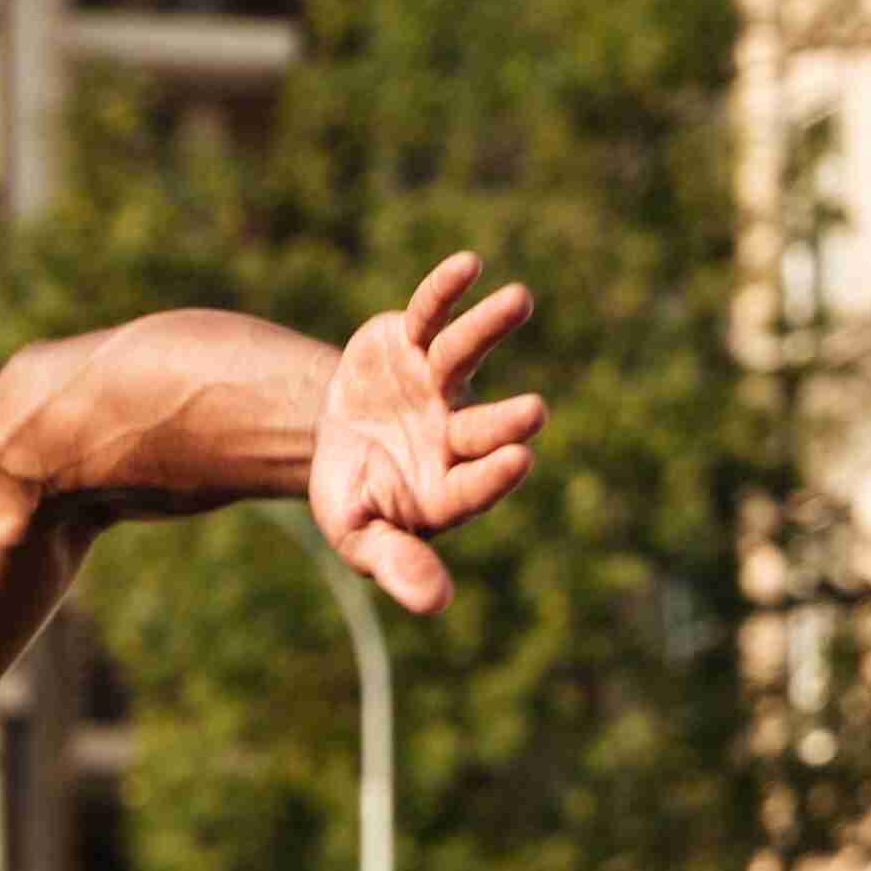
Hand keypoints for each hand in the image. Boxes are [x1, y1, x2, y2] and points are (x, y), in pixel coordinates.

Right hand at [311, 254, 547, 615]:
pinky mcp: (415, 340)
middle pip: (483, 425)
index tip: (518, 461)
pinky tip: (469, 264)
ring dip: (489, 328)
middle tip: (535, 412)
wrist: (335, 437)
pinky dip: (447, 291)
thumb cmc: (355, 496)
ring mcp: (438, 384)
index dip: (492, 475)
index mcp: (446, 486)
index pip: (474, 485)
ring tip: (520, 299)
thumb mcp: (360, 536)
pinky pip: (432, 315)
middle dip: (505, 419)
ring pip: (466, 355)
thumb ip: (396, 564)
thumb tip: (438, 606)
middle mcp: (454, 432)